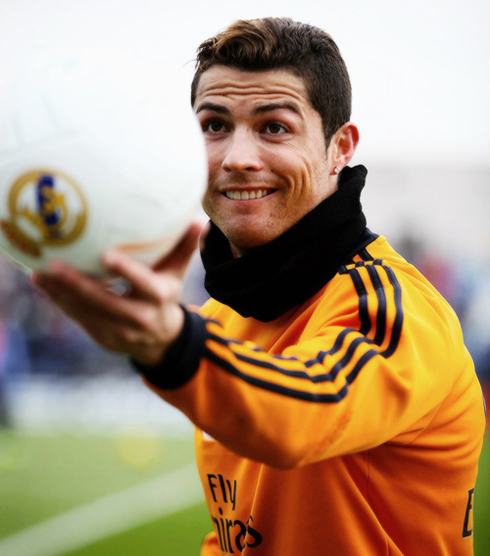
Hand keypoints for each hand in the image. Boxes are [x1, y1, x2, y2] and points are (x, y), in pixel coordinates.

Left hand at [31, 221, 203, 365]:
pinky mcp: (103, 338)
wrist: (160, 340)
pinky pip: (78, 318)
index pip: (143, 284)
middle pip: (107, 303)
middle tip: (55, 266)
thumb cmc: (165, 296)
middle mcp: (140, 318)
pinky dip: (60, 302)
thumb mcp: (176, 274)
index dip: (126, 271)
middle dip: (80, 286)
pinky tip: (43, 284)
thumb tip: (197, 220)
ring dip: (62, 294)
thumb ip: (184, 247)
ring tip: (41, 272)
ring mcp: (120, 332)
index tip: (106, 255)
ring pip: (87, 312)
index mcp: (159, 298)